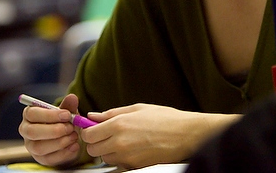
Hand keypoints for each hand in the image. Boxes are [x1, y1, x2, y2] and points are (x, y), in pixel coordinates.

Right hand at [19, 94, 90, 166]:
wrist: (68, 136)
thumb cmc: (64, 121)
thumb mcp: (67, 112)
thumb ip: (68, 105)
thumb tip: (72, 97)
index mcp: (30, 115)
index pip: (32, 114)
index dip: (49, 115)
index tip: (67, 115)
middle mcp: (27, 131)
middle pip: (32, 132)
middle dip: (54, 130)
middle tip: (71, 127)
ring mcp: (31, 147)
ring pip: (39, 148)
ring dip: (60, 142)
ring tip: (74, 136)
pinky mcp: (40, 159)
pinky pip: (49, 159)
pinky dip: (64, 153)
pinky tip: (74, 145)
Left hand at [81, 104, 240, 168]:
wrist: (186, 134)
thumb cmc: (166, 119)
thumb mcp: (139, 108)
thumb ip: (113, 113)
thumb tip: (93, 116)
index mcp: (119, 124)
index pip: (89, 134)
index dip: (90, 131)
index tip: (95, 129)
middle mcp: (119, 142)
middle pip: (93, 149)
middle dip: (98, 142)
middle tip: (110, 135)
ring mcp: (126, 156)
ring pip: (105, 158)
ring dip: (109, 151)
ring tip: (126, 141)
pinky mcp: (134, 166)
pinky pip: (118, 165)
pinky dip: (121, 159)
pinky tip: (134, 149)